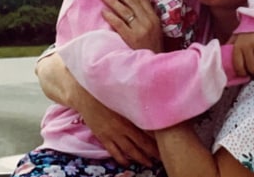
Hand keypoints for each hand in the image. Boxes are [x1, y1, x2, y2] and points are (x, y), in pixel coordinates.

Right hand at [35, 53, 158, 165]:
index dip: (159, 139)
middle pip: (141, 143)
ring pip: (129, 150)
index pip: (149, 130)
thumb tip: (155, 97)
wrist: (84, 93)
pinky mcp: (102, 136)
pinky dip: (121, 159)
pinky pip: (113, 151)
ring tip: (149, 164)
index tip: (169, 143)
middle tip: (162, 159)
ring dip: (140, 158)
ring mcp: (112, 133)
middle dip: (152, 152)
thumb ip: (139, 98)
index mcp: (130, 113)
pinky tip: (127, 163)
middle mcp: (122, 126)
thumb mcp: (125, 91)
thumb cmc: (106, 88)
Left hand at [102, 0, 162, 52]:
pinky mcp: (132, 39)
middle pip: (132, 1)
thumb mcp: (155, 28)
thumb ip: (147, 15)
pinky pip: (119, 25)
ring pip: (125, 11)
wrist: (154, 63)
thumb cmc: (152, 46)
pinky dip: (111, 17)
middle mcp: (148, 21)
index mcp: (154, 17)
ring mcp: (140, 30)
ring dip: (113, 1)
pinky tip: (104, 12)